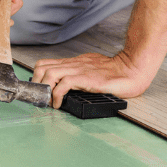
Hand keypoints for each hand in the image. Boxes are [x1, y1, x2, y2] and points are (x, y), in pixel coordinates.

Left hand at [31, 50, 154, 108]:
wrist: (131, 69)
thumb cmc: (116, 72)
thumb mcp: (93, 69)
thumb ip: (81, 74)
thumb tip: (70, 85)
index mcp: (74, 62)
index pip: (46, 63)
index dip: (37, 77)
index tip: (37, 91)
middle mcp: (73, 64)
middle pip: (42, 67)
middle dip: (35, 84)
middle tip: (39, 98)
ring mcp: (78, 69)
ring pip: (49, 73)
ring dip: (43, 89)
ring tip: (47, 101)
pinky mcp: (85, 78)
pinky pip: (63, 84)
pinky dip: (56, 95)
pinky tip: (59, 104)